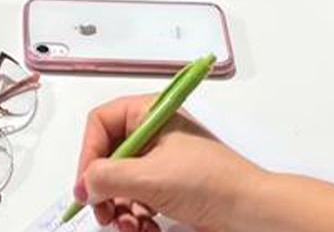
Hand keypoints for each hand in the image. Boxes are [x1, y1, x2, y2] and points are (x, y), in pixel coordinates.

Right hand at [73, 95, 263, 231]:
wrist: (249, 211)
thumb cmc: (210, 183)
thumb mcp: (150, 177)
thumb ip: (108, 177)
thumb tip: (84, 184)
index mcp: (149, 113)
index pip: (101, 123)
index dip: (88, 154)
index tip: (86, 186)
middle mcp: (153, 133)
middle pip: (107, 157)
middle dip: (104, 190)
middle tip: (105, 214)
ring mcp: (161, 161)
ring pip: (120, 184)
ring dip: (119, 210)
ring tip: (130, 227)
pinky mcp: (169, 187)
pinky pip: (138, 200)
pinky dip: (136, 218)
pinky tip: (146, 229)